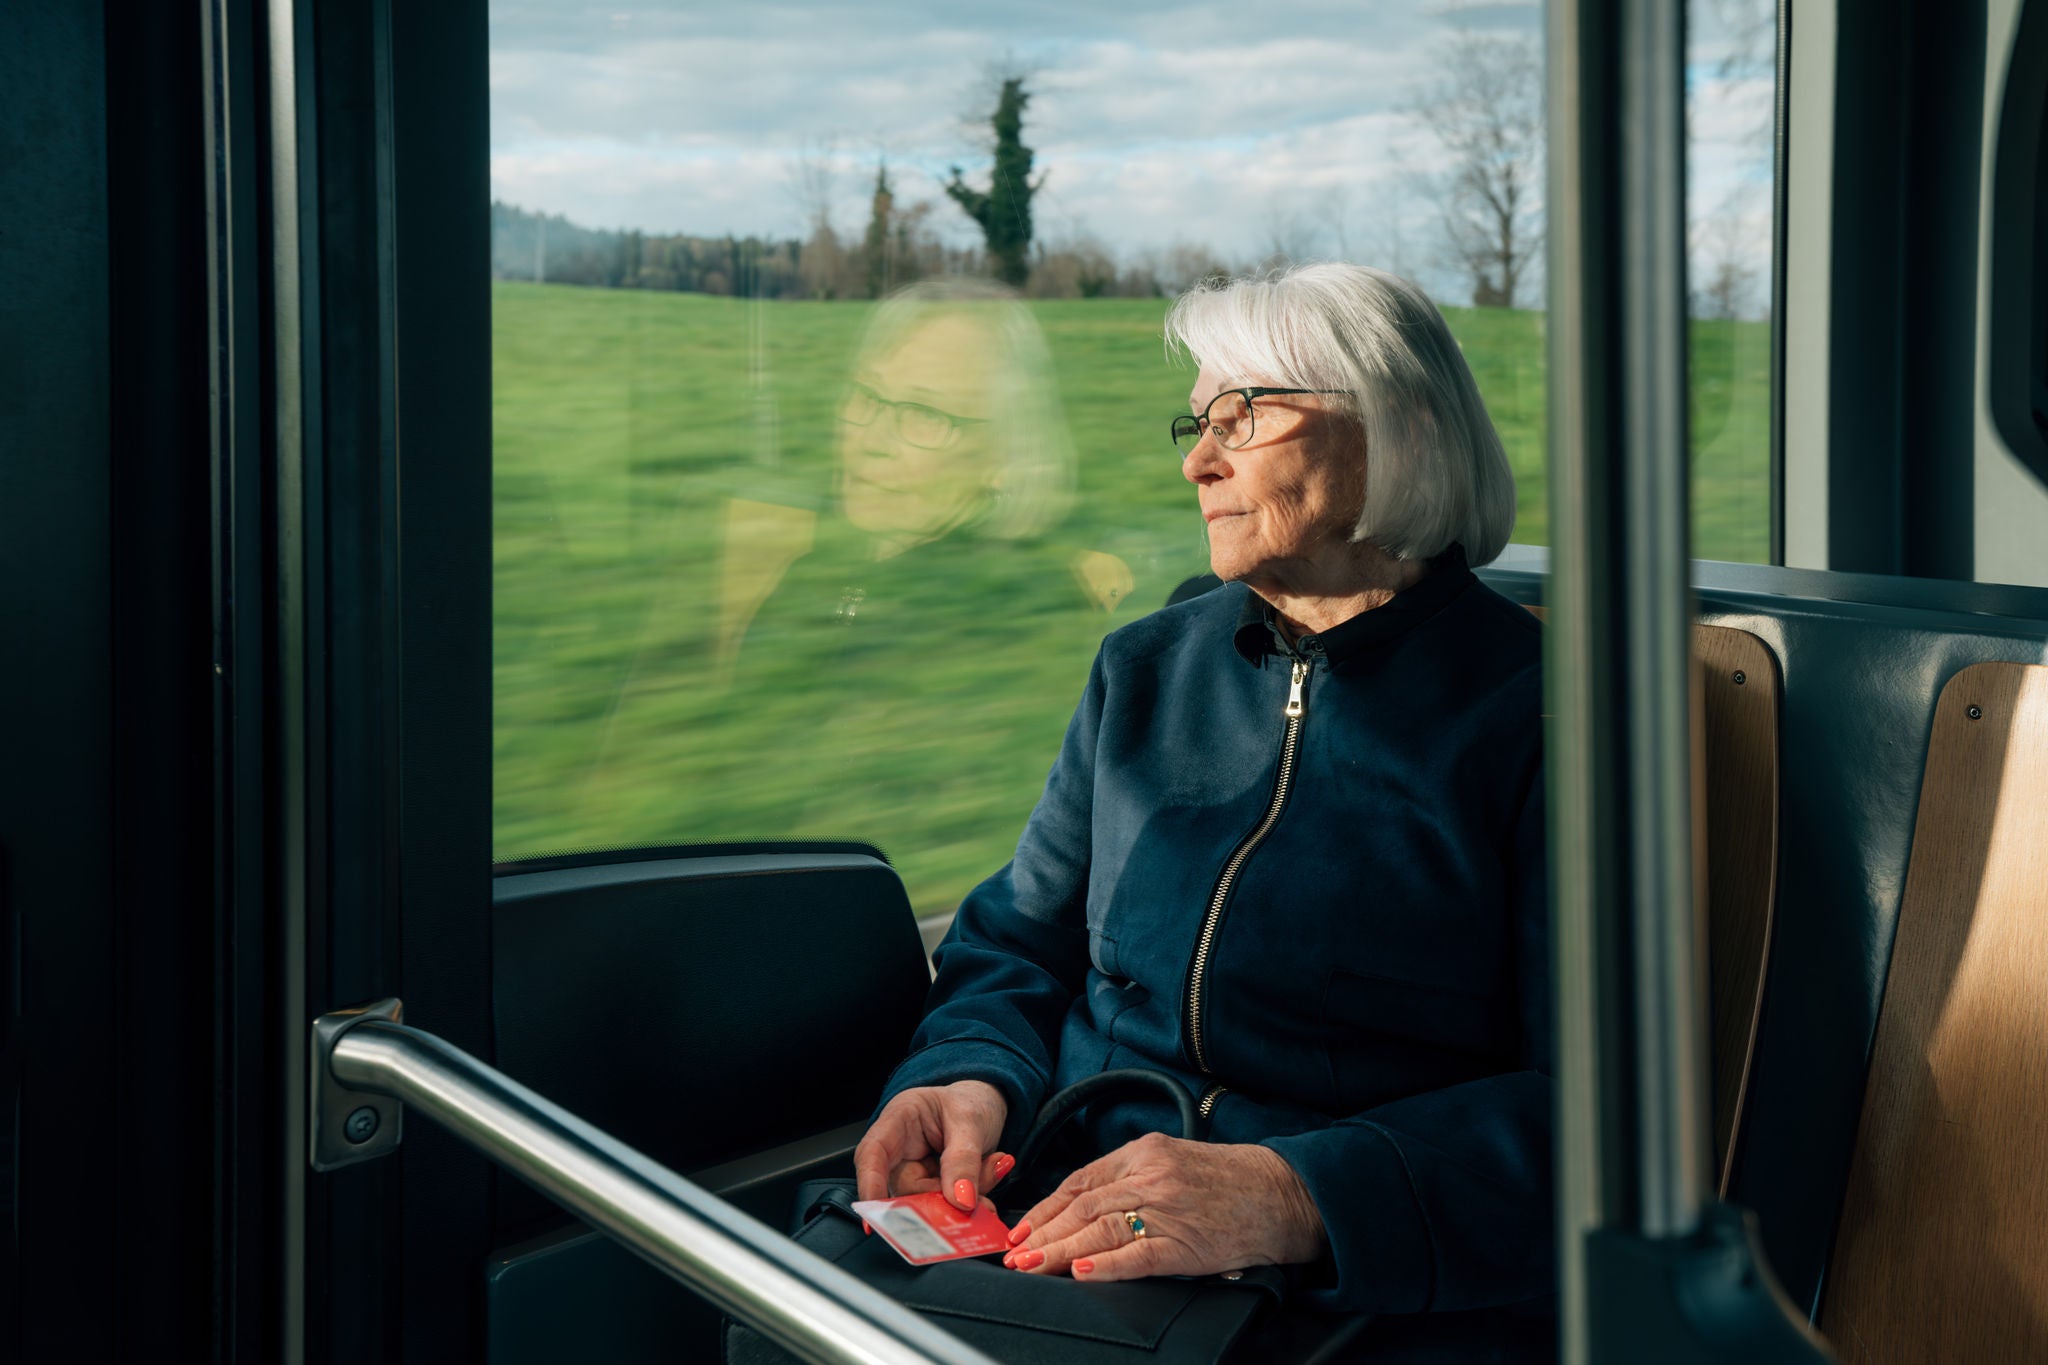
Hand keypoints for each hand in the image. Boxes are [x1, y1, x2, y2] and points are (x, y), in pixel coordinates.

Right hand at [854, 1080, 1011, 1210]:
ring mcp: (917, 1171)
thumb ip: (964, 1158)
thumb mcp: (970, 1119)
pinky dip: (973, 1198)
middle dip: (940, 1198)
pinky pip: (948, 1204)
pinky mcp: (934, 1187)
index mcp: (898, 1120)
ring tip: (991, 1171)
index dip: (870, 1186)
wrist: (988, 1105)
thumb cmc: (970, 1100)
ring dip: (964, 1198)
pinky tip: (990, 1175)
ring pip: (929, 1201)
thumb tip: (961, 1199)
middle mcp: (901, 1150)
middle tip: (973, 1198)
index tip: (877, 1218)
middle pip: (905, 1188)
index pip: (872, 1154)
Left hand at [1003, 1133, 1326, 1280]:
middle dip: (1042, 1232)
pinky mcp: (1185, 1243)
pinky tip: (1081, 1271)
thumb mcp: (1173, 1160)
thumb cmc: (1228, 1179)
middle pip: (1082, 1206)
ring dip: (1059, 1251)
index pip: (1080, 1180)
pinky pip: (1138, 1255)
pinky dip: (1105, 1264)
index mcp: (1143, 1153)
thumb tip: (1082, 1207)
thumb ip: (1131, 1177)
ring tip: (1031, 1266)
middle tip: (1013, 1254)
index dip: (1045, 1206)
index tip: (1021, 1227)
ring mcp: (1167, 1210)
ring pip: (1100, 1229)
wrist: (1281, 1193)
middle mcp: (1150, 1176)